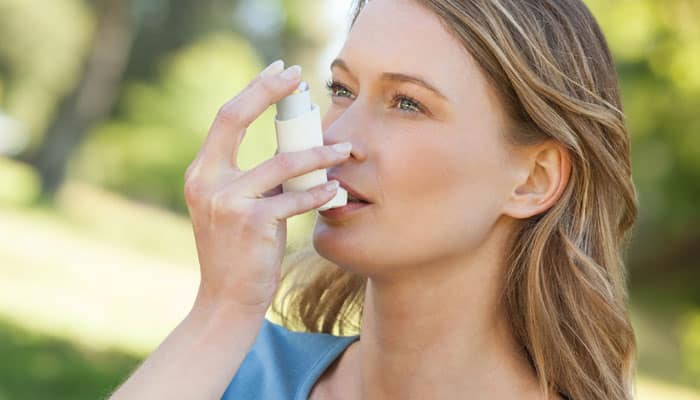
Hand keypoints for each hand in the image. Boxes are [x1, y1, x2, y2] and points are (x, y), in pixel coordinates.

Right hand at [183, 60, 351, 317]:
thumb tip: (294, 146)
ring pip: (282, 162)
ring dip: (319, 154)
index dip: (253, 90)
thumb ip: (254, 177)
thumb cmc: (239, 251)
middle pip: (235, 118)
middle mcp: (206, 181)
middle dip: (269, 92)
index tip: (280, 72)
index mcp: (202, 173)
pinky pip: (295, 199)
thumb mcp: (235, 207)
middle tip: (300, 77)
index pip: (226, 117)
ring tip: (345, 151)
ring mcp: (226, 201)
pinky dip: (319, 194)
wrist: (226, 300)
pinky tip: (336, 192)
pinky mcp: (251, 223)